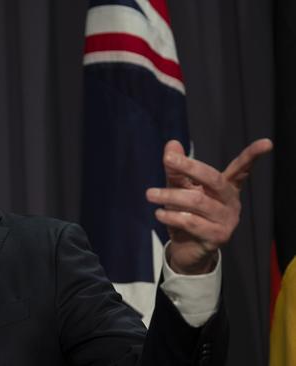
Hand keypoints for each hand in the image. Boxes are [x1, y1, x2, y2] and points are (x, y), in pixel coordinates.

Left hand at [145, 139, 272, 274]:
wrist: (185, 250)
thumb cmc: (185, 214)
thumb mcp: (179, 189)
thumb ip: (176, 170)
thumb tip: (171, 144)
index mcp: (226, 187)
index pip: (241, 169)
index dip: (252, 156)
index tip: (266, 142)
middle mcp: (230, 202)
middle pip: (213, 179)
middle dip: (189, 166)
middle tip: (167, 159)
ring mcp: (227, 220)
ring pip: (197, 201)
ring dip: (170, 196)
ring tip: (150, 194)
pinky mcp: (217, 236)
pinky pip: (192, 222)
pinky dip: (172, 216)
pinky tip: (159, 213)